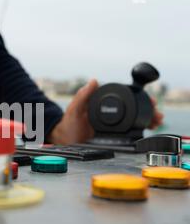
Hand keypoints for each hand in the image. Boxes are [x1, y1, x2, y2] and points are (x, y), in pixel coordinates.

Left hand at [48, 79, 164, 144]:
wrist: (65, 142)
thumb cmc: (68, 125)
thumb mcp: (74, 110)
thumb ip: (82, 96)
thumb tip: (93, 81)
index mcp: (101, 103)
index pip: (124, 97)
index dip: (137, 96)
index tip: (148, 98)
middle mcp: (109, 113)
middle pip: (132, 108)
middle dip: (147, 109)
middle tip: (157, 113)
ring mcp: (111, 124)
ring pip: (133, 119)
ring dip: (147, 119)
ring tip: (157, 121)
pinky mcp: (112, 136)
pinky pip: (129, 131)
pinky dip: (140, 129)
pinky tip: (149, 129)